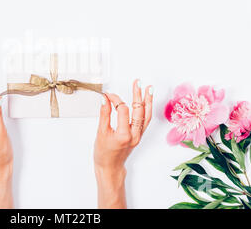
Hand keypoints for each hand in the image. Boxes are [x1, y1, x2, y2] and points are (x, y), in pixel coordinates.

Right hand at [94, 79, 152, 207]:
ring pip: (146, 115)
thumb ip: (104, 114)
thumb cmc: (104, 153)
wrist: (110, 167)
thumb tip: (105, 99)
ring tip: (149, 88)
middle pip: (139, 110)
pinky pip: (146, 120)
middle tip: (137, 82)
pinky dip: (146, 110)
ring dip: (148, 101)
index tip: (107, 95)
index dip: (115, 99)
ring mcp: (139, 135)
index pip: (122, 109)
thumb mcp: (101, 132)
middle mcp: (134, 134)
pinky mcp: (139, 136)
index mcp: (124, 134)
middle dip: (138, 94)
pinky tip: (146, 102)